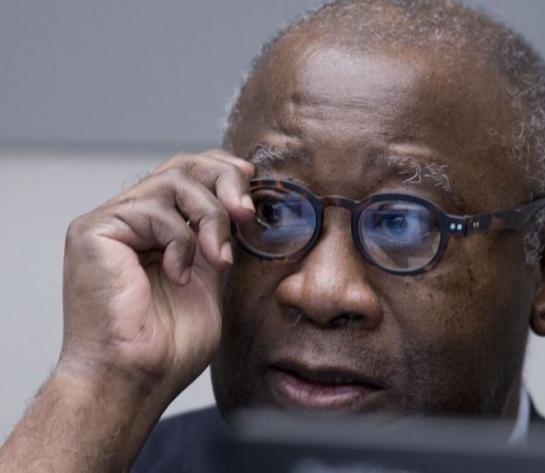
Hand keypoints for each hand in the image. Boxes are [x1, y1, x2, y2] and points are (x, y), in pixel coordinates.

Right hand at [58, 149, 254, 399]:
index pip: (187, 175)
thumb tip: (239, 206)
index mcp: (154, 230)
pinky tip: (178, 275)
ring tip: (216, 257)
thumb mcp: (208, 280)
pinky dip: (180, 242)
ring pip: (173, 182)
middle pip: (181, 165)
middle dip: (223, 180)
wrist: (135, 379)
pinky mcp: (94, 230)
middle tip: (244, 212)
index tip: (250, 183)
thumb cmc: (168, 345)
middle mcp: (130, 219)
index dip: (221, 170)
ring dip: (209, 217)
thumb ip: (214, 241)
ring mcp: (110, 223)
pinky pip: (152, 209)